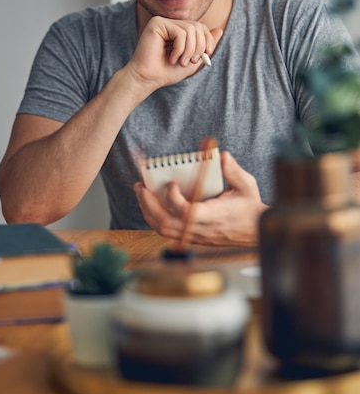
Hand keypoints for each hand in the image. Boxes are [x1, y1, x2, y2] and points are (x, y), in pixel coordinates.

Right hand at [127, 16, 222, 90]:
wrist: (148, 79)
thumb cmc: (166, 72)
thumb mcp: (192, 60)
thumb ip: (205, 45)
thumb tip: (220, 29)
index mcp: (178, 30)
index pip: (200, 27)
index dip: (207, 40)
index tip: (205, 55)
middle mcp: (170, 23)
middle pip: (197, 26)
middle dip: (198, 47)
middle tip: (189, 62)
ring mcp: (163, 22)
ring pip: (190, 30)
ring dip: (189, 50)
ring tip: (179, 62)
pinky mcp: (156, 24)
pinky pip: (180, 33)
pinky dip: (180, 49)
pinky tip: (171, 58)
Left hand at [133, 151, 267, 245]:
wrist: (253, 232)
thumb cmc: (249, 207)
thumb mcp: (247, 186)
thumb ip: (234, 171)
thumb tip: (223, 156)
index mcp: (214, 216)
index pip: (187, 213)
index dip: (174, 200)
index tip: (171, 184)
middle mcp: (201, 228)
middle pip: (167, 223)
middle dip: (149, 204)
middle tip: (140, 186)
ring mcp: (194, 235)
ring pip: (163, 229)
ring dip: (147, 211)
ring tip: (141, 192)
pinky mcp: (190, 236)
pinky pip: (166, 231)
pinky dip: (154, 217)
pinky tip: (149, 203)